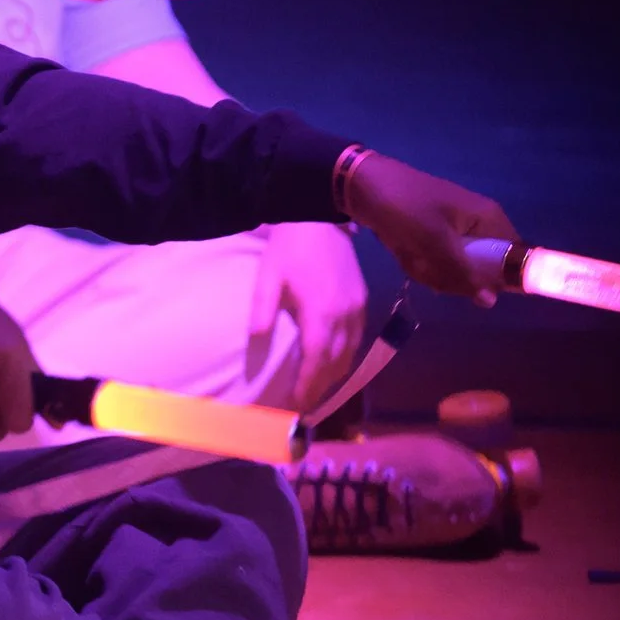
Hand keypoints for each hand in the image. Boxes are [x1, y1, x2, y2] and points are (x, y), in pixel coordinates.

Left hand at [249, 222, 368, 409]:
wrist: (318, 215)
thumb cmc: (289, 247)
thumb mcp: (268, 275)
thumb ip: (263, 309)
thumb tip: (257, 341)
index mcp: (321, 311)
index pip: (318, 359)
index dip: (309, 385)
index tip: (297, 404)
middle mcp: (345, 314)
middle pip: (337, 362)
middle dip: (321, 387)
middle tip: (305, 404)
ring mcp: (358, 307)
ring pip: (351, 352)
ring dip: (335, 374)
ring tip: (317, 389)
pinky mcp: (363, 299)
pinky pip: (358, 337)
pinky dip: (346, 355)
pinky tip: (333, 361)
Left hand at [342, 151, 519, 301]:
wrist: (363, 186)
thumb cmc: (405, 208)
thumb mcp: (435, 241)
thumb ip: (465, 271)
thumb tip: (491, 300)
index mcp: (488, 218)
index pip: (514, 256)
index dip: (499, 277)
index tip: (472, 284)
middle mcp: (477, 225)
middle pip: (482, 269)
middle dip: (452, 275)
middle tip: (428, 264)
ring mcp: (455, 231)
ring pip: (455, 269)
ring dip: (431, 270)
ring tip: (411, 254)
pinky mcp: (434, 237)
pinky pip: (436, 262)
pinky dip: (419, 262)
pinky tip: (404, 253)